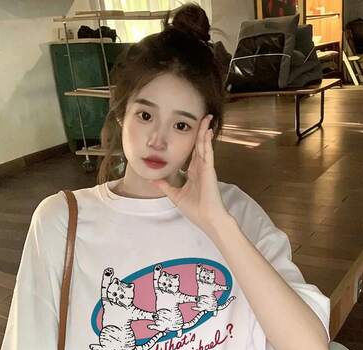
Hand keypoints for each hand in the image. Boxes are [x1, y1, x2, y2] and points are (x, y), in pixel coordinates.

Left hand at [150, 114, 229, 234]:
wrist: (208, 219)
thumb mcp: (175, 196)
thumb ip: (165, 186)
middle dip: (199, 132)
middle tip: (200, 118)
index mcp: (194, 174)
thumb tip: (152, 180)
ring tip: (206, 118)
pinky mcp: (209, 170)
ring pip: (204, 145)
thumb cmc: (196, 210)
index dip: (191, 143)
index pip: (192, 154)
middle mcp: (200, 169)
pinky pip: (207, 152)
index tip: (188, 132)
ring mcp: (206, 168)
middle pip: (199, 146)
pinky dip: (207, 140)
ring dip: (204, 131)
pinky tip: (207, 130)